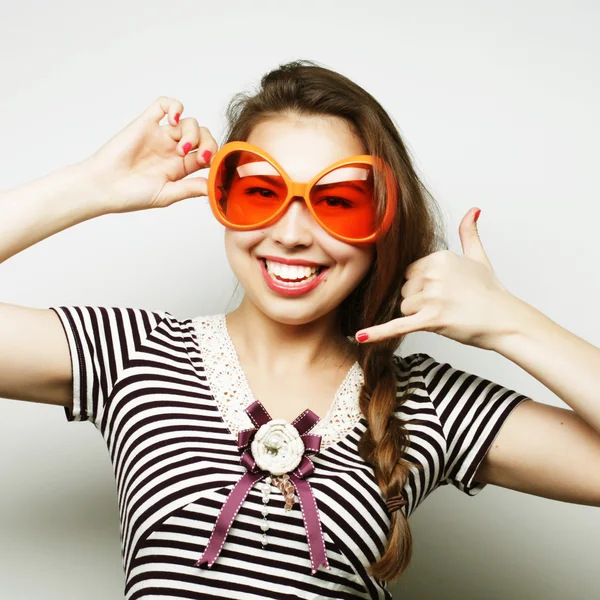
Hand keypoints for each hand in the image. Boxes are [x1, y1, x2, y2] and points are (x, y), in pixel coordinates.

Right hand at [82, 96, 216, 213]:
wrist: (103, 186)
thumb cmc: (131, 195)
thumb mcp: (167, 195)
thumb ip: (190, 188)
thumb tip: (215, 187)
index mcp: (181, 168)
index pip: (208, 155)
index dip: (215, 157)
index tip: (212, 166)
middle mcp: (173, 150)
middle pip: (203, 136)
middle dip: (208, 144)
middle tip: (201, 157)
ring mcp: (160, 135)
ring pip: (189, 122)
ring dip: (192, 133)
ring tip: (181, 148)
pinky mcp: (146, 123)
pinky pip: (164, 104)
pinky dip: (175, 107)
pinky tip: (174, 120)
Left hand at [355, 208, 518, 350]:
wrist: (506, 320)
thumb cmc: (491, 292)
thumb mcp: (479, 257)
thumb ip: (469, 233)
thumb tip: (473, 210)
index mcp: (438, 257)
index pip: (409, 272)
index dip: (422, 285)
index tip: (442, 291)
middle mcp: (433, 274)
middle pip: (404, 290)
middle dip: (418, 300)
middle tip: (446, 305)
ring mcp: (432, 297)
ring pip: (403, 308)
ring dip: (418, 316)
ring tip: (445, 315)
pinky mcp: (431, 319)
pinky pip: (398, 326)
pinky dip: (378, 333)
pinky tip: (360, 337)